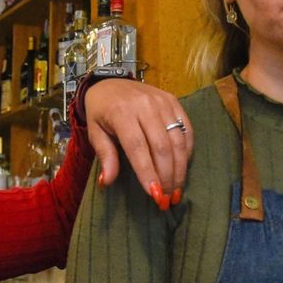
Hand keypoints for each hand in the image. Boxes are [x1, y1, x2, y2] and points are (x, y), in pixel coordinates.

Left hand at [81, 79, 191, 209]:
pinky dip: (187, 151)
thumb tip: (107, 182)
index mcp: (121, 112)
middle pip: (161, 146)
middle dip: (167, 176)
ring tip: (176, 190)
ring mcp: (162, 102)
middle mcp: (144, 105)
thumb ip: (105, 155)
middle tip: (167, 199)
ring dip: (179, 169)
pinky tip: (182, 168)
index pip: (137, 147)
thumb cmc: (101, 111)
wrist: (111, 83)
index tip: (154, 195)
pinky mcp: (174, 101)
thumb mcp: (95, 132)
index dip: (147, 172)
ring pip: (177, 140)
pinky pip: (186, 129)